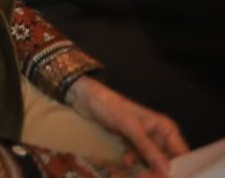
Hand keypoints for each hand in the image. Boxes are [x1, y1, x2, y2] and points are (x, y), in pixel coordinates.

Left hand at [66, 77, 184, 172]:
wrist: (87, 99)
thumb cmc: (111, 107)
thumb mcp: (131, 128)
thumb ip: (148, 149)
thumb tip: (167, 171)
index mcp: (166, 129)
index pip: (182, 154)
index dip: (178, 169)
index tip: (166, 177)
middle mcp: (160, 136)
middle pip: (167, 161)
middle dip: (157, 171)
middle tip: (143, 177)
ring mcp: (147, 141)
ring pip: (152, 162)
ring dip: (144, 169)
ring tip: (132, 171)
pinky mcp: (133, 144)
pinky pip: (139, 158)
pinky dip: (133, 161)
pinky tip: (124, 160)